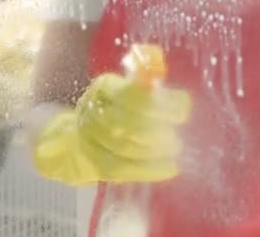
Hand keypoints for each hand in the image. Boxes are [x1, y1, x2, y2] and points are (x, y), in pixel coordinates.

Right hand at [31, 73, 190, 184]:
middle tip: (177, 134)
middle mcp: (92, 110)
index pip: (132, 94)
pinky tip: (170, 168)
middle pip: (126, 121)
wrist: (76, 136)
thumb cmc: (115, 109)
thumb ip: (148, 88)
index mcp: (104, 88)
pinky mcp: (93, 162)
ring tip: (175, 147)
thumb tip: (176, 92)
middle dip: (157, 129)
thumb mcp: (128, 90)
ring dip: (154, 150)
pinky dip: (148, 170)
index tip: (184, 108)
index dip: (159, 103)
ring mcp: (89, 138)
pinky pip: (122, 169)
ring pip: (123, 147)